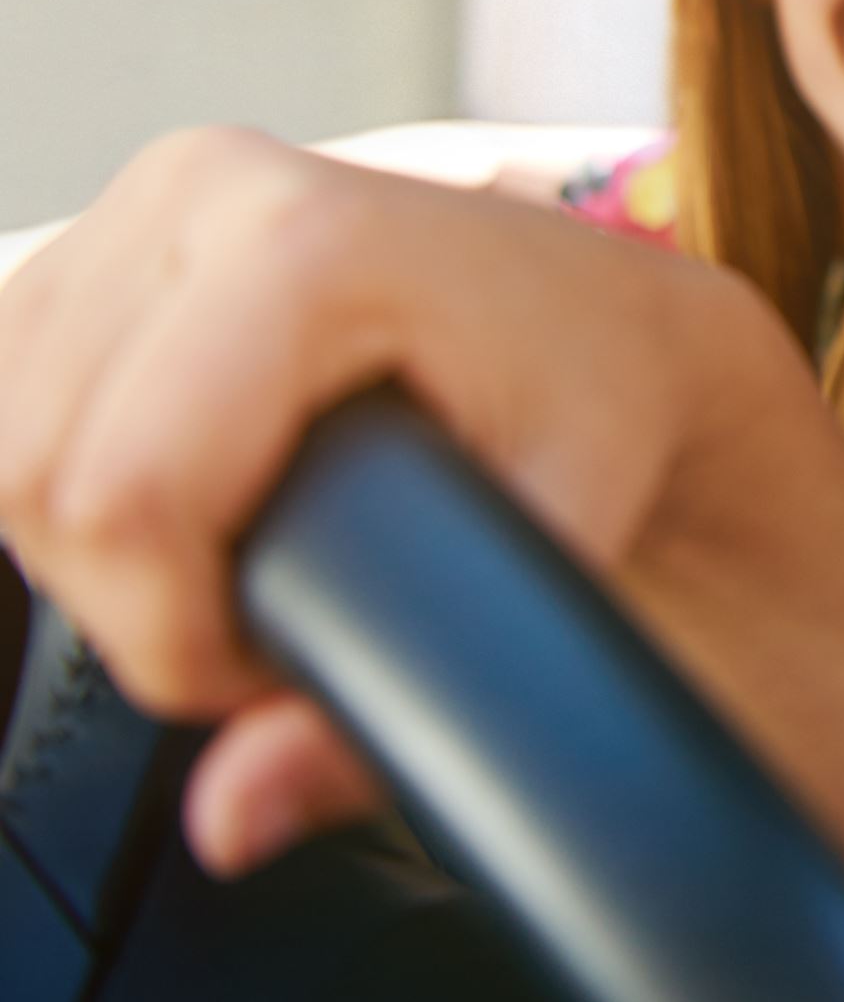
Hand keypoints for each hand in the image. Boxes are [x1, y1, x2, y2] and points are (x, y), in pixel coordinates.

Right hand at [0, 126, 823, 874]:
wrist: (623, 319)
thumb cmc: (604, 405)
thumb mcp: (555, 542)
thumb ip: (404, 688)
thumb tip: (236, 815)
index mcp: (304, 240)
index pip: (122, 495)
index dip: (177, 632)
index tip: (280, 664)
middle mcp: (204, 186)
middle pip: (38, 477)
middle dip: (137, 599)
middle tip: (280, 619)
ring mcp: (143, 197)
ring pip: (2, 443)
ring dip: (97, 547)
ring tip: (249, 554)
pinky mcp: (103, 235)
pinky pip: (4, 402)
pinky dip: (72, 484)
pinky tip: (191, 498)